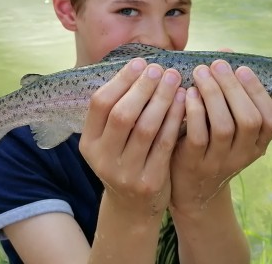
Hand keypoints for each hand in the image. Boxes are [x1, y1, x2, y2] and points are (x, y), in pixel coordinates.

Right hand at [79, 58, 186, 218]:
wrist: (133, 207)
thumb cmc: (125, 159)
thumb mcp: (110, 140)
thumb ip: (117, 110)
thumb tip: (140, 66)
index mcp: (88, 143)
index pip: (99, 104)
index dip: (120, 80)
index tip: (140, 63)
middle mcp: (103, 158)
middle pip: (122, 115)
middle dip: (143, 88)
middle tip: (159, 68)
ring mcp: (126, 172)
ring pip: (146, 128)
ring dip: (162, 99)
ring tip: (174, 80)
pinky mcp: (150, 181)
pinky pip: (165, 143)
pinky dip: (175, 119)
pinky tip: (183, 102)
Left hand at [169, 60, 271, 213]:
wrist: (191, 190)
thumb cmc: (210, 144)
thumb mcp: (228, 122)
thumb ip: (230, 90)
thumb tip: (227, 50)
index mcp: (258, 145)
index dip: (258, 92)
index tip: (242, 68)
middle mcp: (244, 155)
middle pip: (248, 120)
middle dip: (233, 87)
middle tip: (217, 64)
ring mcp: (220, 162)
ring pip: (224, 127)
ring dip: (213, 94)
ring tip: (201, 72)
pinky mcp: (195, 165)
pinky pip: (198, 136)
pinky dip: (194, 111)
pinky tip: (188, 94)